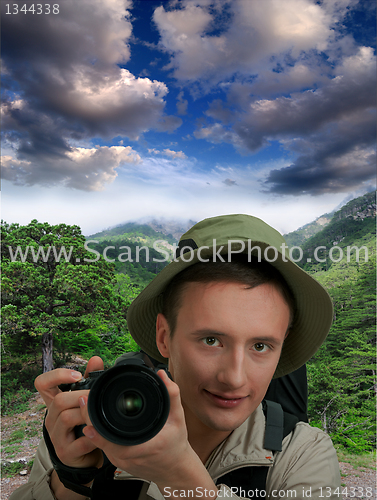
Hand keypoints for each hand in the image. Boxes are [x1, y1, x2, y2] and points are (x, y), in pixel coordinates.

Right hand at [35, 357, 104, 468]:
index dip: (56, 375)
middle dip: (80, 396)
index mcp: (54, 403)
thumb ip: (90, 380)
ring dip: (86, 414)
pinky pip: (79, 441)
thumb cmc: (83, 425)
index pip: (42, 383)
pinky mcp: (65, 452)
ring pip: (67, 418)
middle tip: (96, 397)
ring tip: (99, 414)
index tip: (77, 375)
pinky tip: (101, 433)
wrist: (83, 458)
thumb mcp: (84, 401)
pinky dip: (93, 436)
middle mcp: (51, 418)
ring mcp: (56, 436)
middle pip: (58, 400)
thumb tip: (96, 359)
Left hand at [78, 369, 194, 483]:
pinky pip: (104, 447)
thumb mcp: (178, 417)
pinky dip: (99, 433)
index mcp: (142, 446)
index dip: (96, 427)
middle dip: (90, 419)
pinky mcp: (119, 462)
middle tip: (84, 401)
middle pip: (100, 439)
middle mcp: (128, 457)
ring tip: (88, 407)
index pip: (111, 439)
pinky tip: (98, 421)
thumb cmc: (176, 445)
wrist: (175, 470)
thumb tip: (162, 375)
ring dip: (93, 426)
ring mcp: (122, 462)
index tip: (87, 411)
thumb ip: (171, 395)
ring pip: (100, 443)